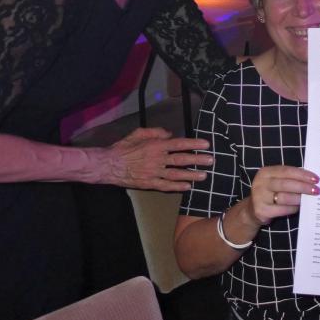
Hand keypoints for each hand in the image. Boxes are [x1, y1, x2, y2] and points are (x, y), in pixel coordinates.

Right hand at [100, 128, 214, 191]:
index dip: (193, 144)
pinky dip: (177, 187)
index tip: (206, 145)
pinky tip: (188, 187)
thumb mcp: (138, 133)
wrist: (108, 165)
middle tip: (211, 161)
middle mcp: (157, 159)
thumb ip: (155, 132)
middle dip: (198, 160)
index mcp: (155, 146)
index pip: (179, 144)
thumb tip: (170, 134)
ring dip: (191, 175)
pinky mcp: (149, 184)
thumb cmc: (123, 148)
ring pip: (176, 174)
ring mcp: (153, 173)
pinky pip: (165, 186)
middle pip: (181, 160)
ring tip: (204, 175)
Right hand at [249, 165, 319, 225]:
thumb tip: (312, 180)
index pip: (286, 171)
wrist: (253, 209)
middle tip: (317, 190)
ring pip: (284, 197)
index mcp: (266, 172)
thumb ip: (290, 178)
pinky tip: (298, 207)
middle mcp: (261, 183)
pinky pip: (282, 209)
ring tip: (309, 199)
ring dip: (299, 198)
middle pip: (286, 184)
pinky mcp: (261, 210)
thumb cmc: (270, 192)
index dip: (302, 174)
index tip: (316, 179)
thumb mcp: (276, 181)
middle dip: (303, 187)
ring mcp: (259, 197)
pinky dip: (293, 208)